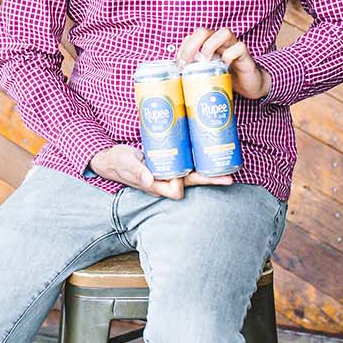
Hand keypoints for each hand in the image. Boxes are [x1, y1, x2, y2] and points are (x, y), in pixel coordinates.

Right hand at [89, 144, 233, 201]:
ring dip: (210, 171)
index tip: (186, 174)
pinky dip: (201, 162)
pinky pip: (188, 165)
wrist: (112, 159)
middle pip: (193, 182)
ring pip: (194, 174)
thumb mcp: (124, 164)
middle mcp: (166, 181)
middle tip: (230, 178)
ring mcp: (169, 173)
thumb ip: (135, 171)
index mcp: (156, 185)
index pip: (178, 189)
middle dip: (211, 180)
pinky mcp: (170, 163)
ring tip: (229, 166)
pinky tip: (211, 153)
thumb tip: (149, 179)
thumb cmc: (118, 162)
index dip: (186, 182)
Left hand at [177, 27, 270, 99]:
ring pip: (223, 32)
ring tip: (206, 62)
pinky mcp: (245, 54)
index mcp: (207, 43)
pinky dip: (230, 55)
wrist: (248, 85)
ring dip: (210, 46)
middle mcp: (219, 40)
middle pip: (203, 30)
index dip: (182, 49)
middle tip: (188, 64)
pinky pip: (239, 47)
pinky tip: (225, 66)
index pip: (190, 37)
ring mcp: (233, 45)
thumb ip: (193, 72)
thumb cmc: (225, 77)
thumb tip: (174, 79)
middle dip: (191, 46)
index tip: (180, 66)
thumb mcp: (205, 74)